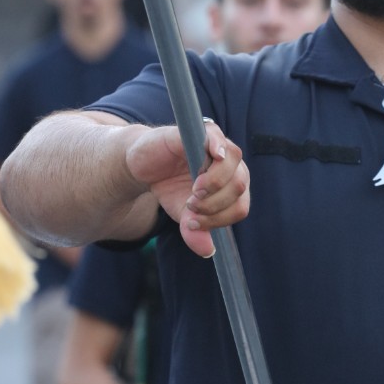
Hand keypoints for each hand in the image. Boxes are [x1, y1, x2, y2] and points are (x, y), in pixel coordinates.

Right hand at [124, 122, 249, 257]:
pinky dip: (218, 147)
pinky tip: (213, 156)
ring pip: (233, 164)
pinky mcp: (199, 132)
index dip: (219, 219)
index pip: (240, 206)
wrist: (143, 166)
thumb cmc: (169, 187)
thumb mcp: (182, 214)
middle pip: (239, 186)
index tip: (192, 222)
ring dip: (214, 184)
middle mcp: (231, 165)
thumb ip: (196, 231)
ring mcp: (217, 145)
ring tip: (193, 192)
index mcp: (232, 184)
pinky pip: (216, 137)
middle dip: (215, 203)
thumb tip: (207, 251)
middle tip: (190, 204)